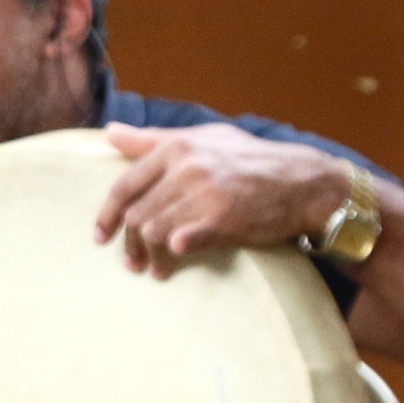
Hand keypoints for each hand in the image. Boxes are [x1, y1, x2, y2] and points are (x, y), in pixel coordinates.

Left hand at [92, 125, 350, 278]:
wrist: (304, 183)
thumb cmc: (250, 160)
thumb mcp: (203, 139)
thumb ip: (153, 139)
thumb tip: (110, 132)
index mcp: (176, 148)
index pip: (125, 187)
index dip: (107, 216)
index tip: (99, 237)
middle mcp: (187, 168)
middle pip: (137, 214)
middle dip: (130, 244)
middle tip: (131, 263)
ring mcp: (205, 192)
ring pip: (154, 231)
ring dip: (148, 257)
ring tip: (154, 270)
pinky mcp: (223, 218)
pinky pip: (182, 241)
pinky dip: (171, 254)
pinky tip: (171, 263)